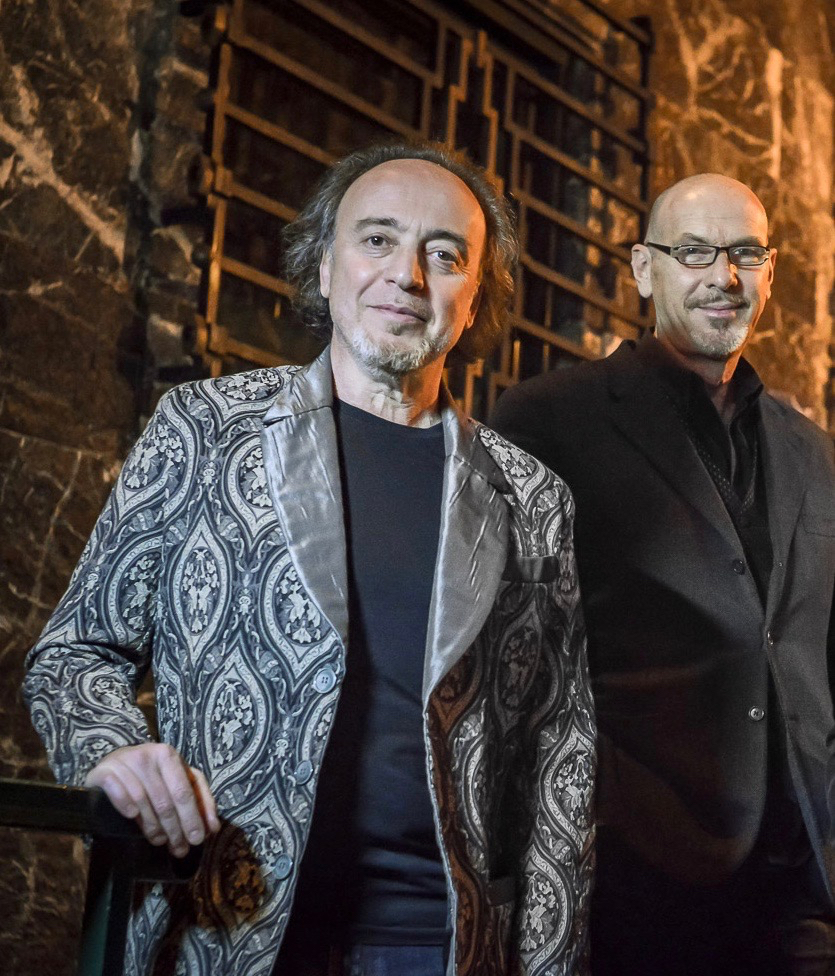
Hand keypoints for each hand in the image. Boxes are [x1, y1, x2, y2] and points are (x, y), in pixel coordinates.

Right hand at [85, 743, 220, 856]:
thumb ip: (198, 800)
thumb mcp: (178, 781)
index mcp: (169, 755)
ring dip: (152, 826)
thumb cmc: (153, 775)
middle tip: (180, 849)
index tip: (197, 839)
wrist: (116, 763)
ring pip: (142, 801)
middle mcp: (147, 755)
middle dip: (175, 829)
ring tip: (159, 841)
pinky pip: (117, 792)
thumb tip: (212, 827)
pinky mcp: (103, 771)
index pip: (183, 791)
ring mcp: (124, 762)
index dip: (192, 817)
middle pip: (164, 800)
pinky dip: (125, 805)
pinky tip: (131, 816)